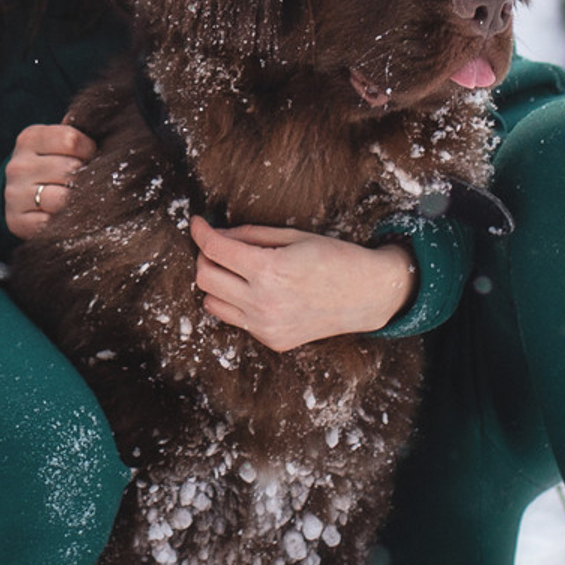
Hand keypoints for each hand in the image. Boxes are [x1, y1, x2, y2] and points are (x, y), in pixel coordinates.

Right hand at [4, 121, 96, 238]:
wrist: (17, 194)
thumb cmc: (48, 163)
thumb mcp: (55, 142)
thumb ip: (76, 133)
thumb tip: (102, 121)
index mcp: (30, 138)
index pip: (71, 140)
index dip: (89, 150)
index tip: (90, 157)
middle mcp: (19, 165)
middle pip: (70, 171)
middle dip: (86, 178)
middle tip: (87, 181)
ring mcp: (14, 194)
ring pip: (61, 199)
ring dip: (77, 201)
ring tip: (79, 199)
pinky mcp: (16, 220)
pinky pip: (51, 223)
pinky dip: (64, 221)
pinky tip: (65, 215)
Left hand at [189, 220, 416, 351]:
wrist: (366, 295)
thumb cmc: (333, 258)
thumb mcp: (291, 236)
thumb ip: (249, 236)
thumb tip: (215, 236)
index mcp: (269, 270)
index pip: (215, 250)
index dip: (201, 232)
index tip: (197, 223)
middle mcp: (263, 302)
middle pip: (205, 278)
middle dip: (205, 257)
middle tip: (217, 246)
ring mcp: (266, 326)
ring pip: (212, 302)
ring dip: (216, 282)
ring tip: (236, 269)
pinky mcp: (272, 340)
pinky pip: (237, 319)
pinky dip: (237, 302)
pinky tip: (258, 290)